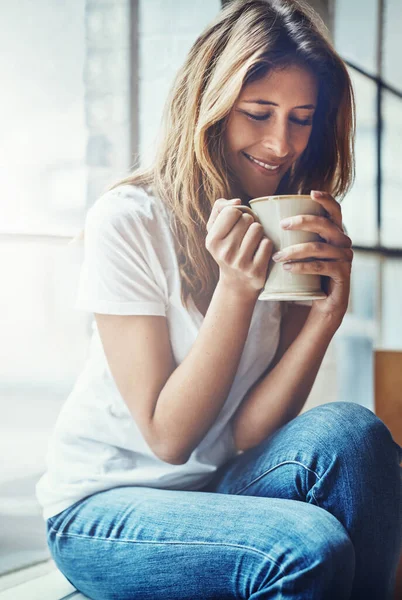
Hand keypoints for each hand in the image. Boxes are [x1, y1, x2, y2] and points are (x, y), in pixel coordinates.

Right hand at [206, 198, 272, 295]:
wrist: (236, 283)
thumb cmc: (226, 249)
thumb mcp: (215, 230)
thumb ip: (219, 208)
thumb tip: (237, 201)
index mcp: (212, 241)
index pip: (232, 211)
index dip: (238, 213)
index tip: (237, 222)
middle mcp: (224, 252)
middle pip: (247, 219)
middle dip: (249, 222)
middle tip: (245, 234)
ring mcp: (240, 263)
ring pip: (258, 229)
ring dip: (259, 233)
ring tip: (252, 242)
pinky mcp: (255, 271)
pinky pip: (267, 244)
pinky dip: (266, 245)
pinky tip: (259, 252)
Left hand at [271, 190, 352, 320]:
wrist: (320, 304)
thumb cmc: (306, 274)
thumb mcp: (300, 253)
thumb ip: (293, 237)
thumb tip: (266, 219)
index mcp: (334, 233)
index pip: (334, 210)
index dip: (326, 199)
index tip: (310, 192)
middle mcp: (343, 242)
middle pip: (325, 225)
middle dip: (302, 222)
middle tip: (281, 225)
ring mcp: (345, 258)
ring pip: (318, 248)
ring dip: (295, 250)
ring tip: (277, 256)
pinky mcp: (342, 274)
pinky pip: (321, 266)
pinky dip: (302, 267)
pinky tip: (287, 269)